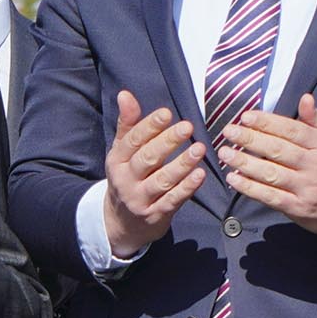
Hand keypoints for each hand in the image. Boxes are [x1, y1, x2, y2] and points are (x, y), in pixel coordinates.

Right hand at [101, 90, 206, 258]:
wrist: (122, 223)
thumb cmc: (127, 177)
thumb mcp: (122, 152)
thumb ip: (127, 124)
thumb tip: (125, 94)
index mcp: (116, 160)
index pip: (133, 140)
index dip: (150, 126)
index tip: (167, 113)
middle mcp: (126, 180)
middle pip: (148, 159)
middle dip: (167, 142)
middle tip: (187, 126)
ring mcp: (140, 200)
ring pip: (162, 180)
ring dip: (182, 164)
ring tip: (199, 148)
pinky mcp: (155, 215)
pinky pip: (173, 200)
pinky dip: (187, 188)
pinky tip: (200, 175)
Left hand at [221, 94, 316, 243]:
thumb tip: (305, 98)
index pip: (292, 130)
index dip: (267, 122)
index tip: (246, 116)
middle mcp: (316, 165)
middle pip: (278, 150)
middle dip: (250, 139)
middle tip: (229, 131)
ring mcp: (307, 188)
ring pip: (271, 173)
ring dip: (244, 162)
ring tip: (225, 153)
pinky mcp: (298, 208)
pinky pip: (270, 196)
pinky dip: (250, 187)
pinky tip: (234, 178)